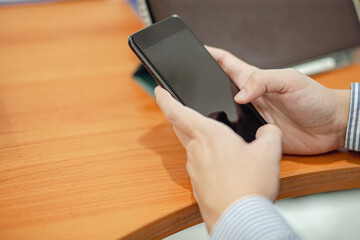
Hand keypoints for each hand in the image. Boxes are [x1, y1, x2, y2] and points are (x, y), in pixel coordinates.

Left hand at [155, 86, 281, 231]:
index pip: (177, 112)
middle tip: (186, 111)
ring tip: (224, 147)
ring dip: (203, 143)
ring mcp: (194, 169)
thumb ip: (270, 134)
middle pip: (182, 128)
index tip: (158, 91)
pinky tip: (227, 169)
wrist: (240, 221)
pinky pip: (201, 166)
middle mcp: (196, 151)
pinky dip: (210, 162)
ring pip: (194, 148)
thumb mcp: (269, 152)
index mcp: (208, 135)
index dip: (165, 99)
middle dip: (181, 117)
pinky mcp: (198, 185)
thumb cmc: (248, 186)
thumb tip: (268, 131)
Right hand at [207, 46, 349, 154]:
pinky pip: (235, 133)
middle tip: (185, 88)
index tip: (193, 52)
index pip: (227, 63)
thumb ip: (263, 82)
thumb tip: (239, 95)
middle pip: (218, 88)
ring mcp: (251, 116)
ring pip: (223, 111)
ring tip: (194, 113)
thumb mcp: (290, 81)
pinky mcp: (256, 134)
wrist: (331, 127)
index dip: (211, 55)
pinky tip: (217, 137)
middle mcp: (249, 98)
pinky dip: (225, 134)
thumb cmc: (316, 99)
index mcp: (255, 80)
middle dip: (202, 85)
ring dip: (210, 112)